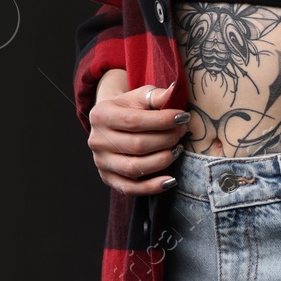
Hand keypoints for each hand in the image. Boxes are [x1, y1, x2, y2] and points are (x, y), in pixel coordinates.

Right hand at [88, 80, 187, 194]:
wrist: (113, 124)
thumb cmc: (130, 108)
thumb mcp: (140, 97)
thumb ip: (156, 95)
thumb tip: (174, 91)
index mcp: (101, 115)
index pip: (134, 121)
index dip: (162, 121)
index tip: (183, 117)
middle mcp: (97, 140)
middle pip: (137, 145)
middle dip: (166, 139)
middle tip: (183, 132)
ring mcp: (101, 162)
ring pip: (135, 168)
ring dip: (163, 160)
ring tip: (178, 149)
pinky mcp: (108, 179)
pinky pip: (131, 188)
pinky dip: (152, 187)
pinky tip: (171, 180)